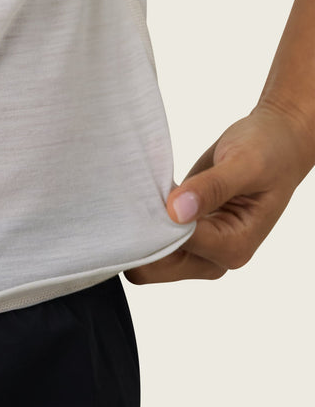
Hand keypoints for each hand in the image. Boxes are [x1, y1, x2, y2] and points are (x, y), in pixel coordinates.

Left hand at [124, 101, 314, 284]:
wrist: (277, 141)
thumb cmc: (269, 151)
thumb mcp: (244, 164)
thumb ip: (212, 188)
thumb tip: (176, 212)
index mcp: (233, 247)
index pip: (176, 248)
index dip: (152, 225)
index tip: (136, 198)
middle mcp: (215, 254)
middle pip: (157, 265)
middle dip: (140, 235)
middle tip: (128, 196)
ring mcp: (200, 244)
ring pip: (152, 253)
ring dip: (139, 225)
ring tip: (136, 190)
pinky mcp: (188, 228)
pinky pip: (156, 233)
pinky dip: (145, 215)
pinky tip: (143, 189)